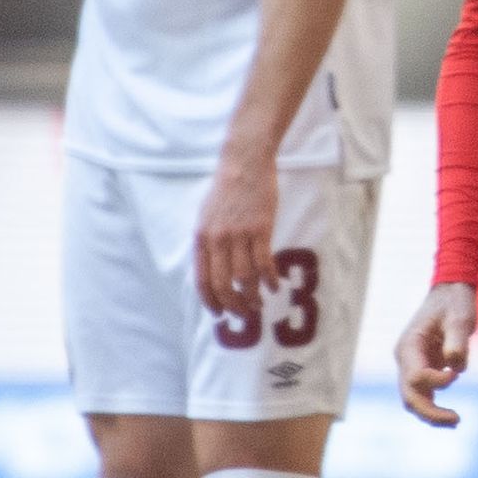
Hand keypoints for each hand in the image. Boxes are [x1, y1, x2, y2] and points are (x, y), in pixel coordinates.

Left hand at [193, 150, 279, 327]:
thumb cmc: (226, 189)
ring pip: (245, 278)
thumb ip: (208, 242)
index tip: (220, 315)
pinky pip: (264, 263)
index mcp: (201, 238)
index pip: (202, 281)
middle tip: (245, 315)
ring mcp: (239, 234)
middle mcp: (217, 239)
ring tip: (261, 304)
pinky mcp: (260, 229)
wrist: (244, 162)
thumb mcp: (207, 216)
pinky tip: (276, 285)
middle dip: (234, 306)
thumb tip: (212, 270)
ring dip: (254, 297)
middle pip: (223, 285)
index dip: (211, 302)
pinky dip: (270, 279)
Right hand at [397, 283, 477, 426]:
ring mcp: (412, 366)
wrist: (451, 294)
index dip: (437, 381)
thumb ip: (457, 340)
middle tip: (457, 420)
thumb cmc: (454, 303)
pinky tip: (451, 417)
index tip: (457, 373)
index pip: (415, 376)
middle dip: (430, 412)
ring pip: (414, 400)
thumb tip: (455, 365)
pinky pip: (424, 396)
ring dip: (432, 414)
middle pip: (409, 396)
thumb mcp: (460, 317)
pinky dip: (435, 408)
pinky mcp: (424, 370)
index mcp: (409, 345)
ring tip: (456, 421)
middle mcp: (406, 359)